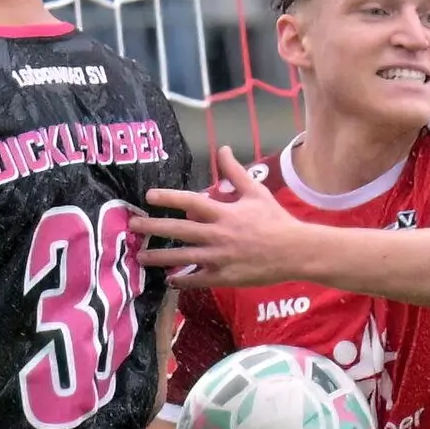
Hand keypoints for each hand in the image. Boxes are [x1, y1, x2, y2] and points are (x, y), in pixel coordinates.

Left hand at [136, 144, 314, 285]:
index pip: (190, 201)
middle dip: (153, 227)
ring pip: (183, 257)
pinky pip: (199, 279)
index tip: (148, 196)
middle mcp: (218, 234)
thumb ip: (236, 172)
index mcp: (224, 213)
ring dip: (159, 256)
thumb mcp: (257, 193)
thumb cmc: (277, 221)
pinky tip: (170, 280)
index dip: (168, 198)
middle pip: (178, 230)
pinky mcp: (226, 276)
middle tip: (132, 226)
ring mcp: (220, 257)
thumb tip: (223, 149)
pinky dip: (182, 280)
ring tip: (141, 256)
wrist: (297, 252)